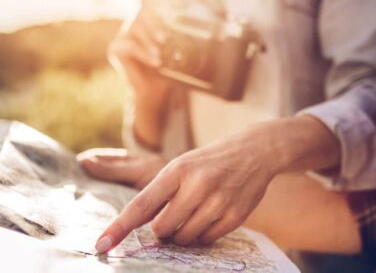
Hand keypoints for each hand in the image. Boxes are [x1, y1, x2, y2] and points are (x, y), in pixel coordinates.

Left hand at [93, 116, 340, 253]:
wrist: (253, 152)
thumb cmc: (209, 160)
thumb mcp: (182, 165)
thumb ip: (161, 193)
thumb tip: (140, 225)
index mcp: (177, 169)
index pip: (141, 204)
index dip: (119, 227)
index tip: (102, 245)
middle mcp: (196, 185)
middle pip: (161, 228)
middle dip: (161, 228)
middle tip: (172, 215)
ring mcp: (218, 201)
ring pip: (184, 237)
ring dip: (182, 232)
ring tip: (193, 211)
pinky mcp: (234, 215)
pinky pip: (206, 240)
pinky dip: (202, 233)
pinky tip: (210, 214)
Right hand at [109, 8, 169, 100]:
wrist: (153, 92)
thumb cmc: (165, 72)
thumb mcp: (174, 53)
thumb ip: (178, 39)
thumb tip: (197, 29)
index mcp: (146, 24)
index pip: (151, 8)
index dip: (159, 7)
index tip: (172, 8)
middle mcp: (132, 27)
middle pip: (141, 14)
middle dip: (154, 25)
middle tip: (164, 39)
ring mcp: (122, 37)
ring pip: (135, 29)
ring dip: (149, 42)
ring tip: (159, 55)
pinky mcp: (115, 49)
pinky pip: (130, 47)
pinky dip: (144, 54)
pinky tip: (155, 63)